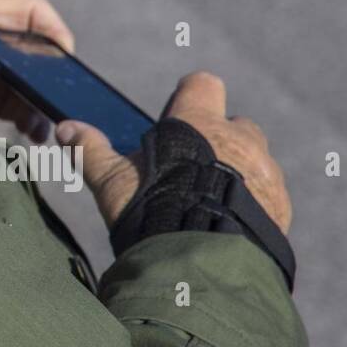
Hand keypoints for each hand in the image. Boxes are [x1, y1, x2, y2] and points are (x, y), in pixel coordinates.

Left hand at [0, 0, 74, 135]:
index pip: (30, 9)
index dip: (52, 27)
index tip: (64, 57)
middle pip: (40, 47)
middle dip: (56, 71)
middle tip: (61, 99)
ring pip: (36, 80)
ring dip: (45, 100)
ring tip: (45, 126)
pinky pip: (23, 106)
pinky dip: (34, 119)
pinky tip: (33, 135)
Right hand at [56, 71, 292, 232]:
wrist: (204, 261)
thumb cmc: (154, 210)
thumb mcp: (112, 181)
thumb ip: (91, 151)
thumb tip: (64, 128)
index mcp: (199, 122)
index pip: (202, 85)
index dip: (190, 97)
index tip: (177, 117)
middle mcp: (240, 139)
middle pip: (235, 124)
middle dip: (219, 139)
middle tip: (193, 168)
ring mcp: (266, 172)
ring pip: (257, 159)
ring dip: (241, 171)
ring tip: (212, 201)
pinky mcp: (282, 205)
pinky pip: (270, 194)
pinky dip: (255, 202)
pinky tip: (230, 223)